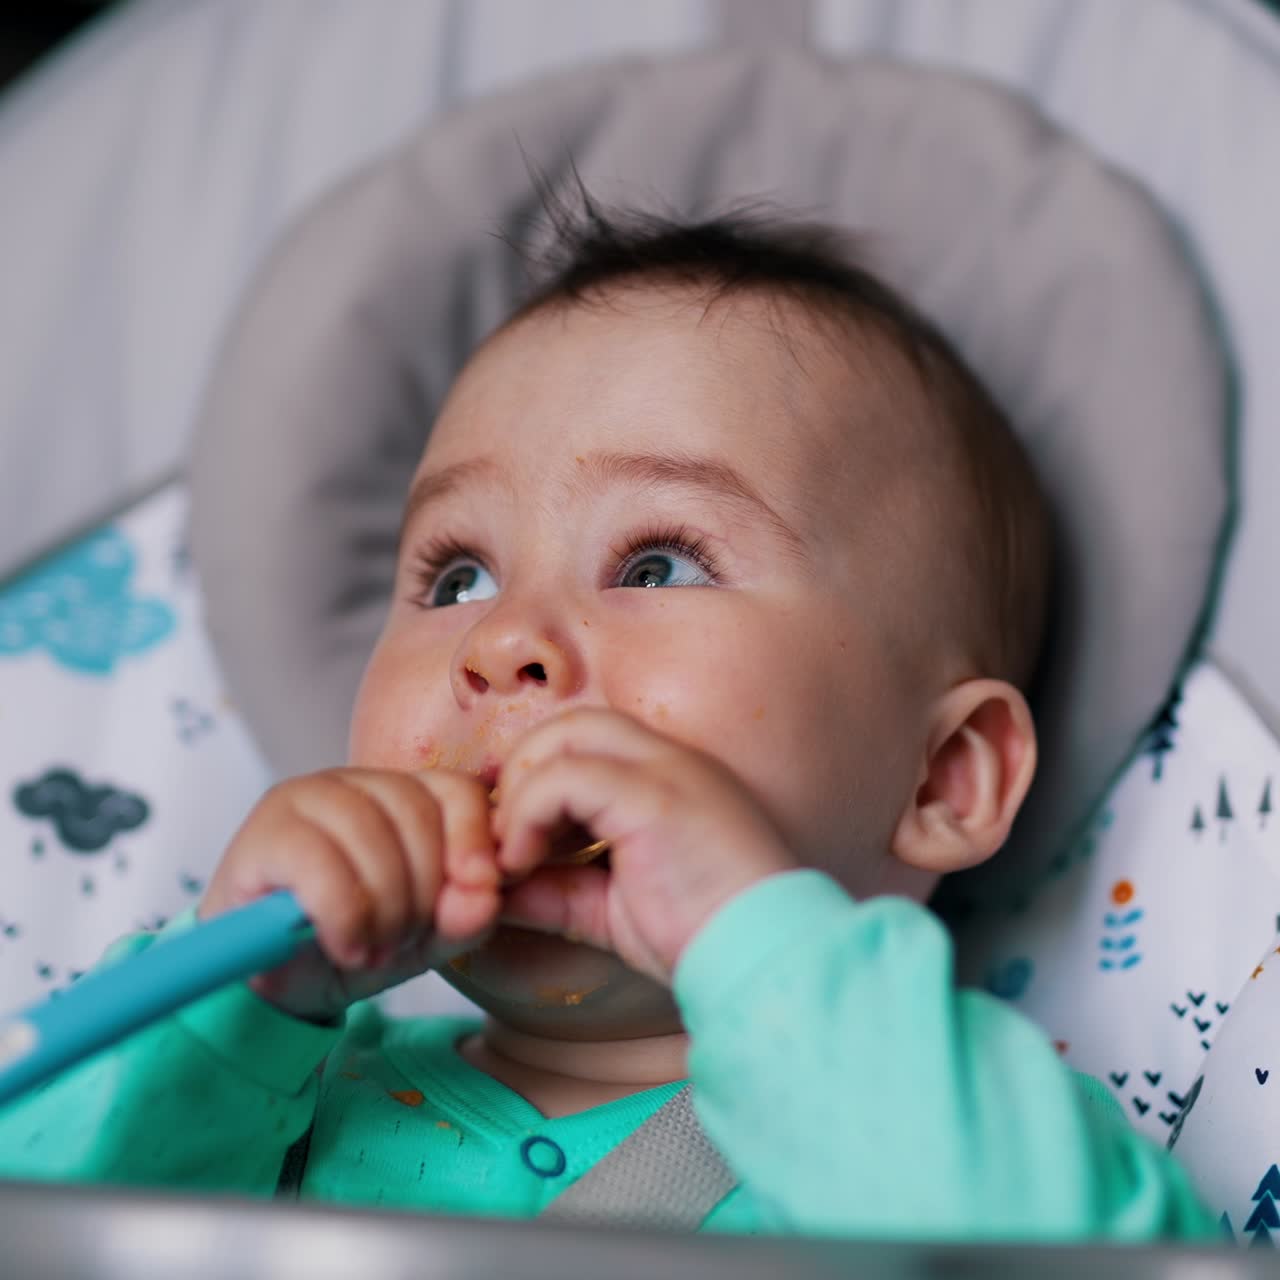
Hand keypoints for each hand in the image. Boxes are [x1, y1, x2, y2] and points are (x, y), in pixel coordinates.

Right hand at [199, 769, 500, 1021]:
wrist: (269, 983)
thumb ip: (463, 918)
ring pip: (372, 837)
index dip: (474, 840)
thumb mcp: (423, 939)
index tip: (479, 891)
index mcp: (398, 794)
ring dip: (384, 910)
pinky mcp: (264, 834)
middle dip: (423, 892)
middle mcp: (352, 783)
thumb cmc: (350, 944)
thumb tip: (484, 897)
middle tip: (403, 941)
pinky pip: (322, 867)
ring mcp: (303, 799)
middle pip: (417, 814)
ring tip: (373, 949)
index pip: (457, 790)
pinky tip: (345, 947)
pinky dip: (344, 918)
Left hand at [493, 709, 796, 985]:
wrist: (762, 961)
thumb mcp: (613, 909)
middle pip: (570, 725)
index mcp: (667, 778)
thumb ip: (559, 890)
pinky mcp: (653, 797)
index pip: (587, 741)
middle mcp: (668, 760)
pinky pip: (566, 776)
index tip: (513, 842)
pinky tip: (522, 863)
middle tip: (502, 840)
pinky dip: (527, 813)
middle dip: (520, 772)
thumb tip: (499, 890)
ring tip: (510, 857)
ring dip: (519, 792)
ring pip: (564, 736)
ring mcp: (664, 771)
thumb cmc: (702, 939)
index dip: (536, 779)